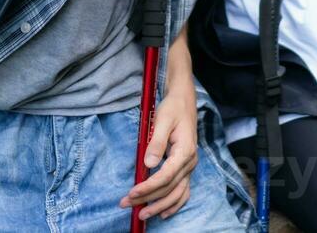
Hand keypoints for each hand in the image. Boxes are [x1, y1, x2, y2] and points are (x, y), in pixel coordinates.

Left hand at [120, 80, 197, 220]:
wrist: (184, 102)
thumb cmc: (173, 108)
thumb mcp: (163, 120)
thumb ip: (156, 143)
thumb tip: (148, 164)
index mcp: (185, 151)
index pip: (166, 176)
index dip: (148, 187)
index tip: (131, 193)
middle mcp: (190, 162)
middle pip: (169, 188)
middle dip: (147, 199)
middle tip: (126, 204)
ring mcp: (189, 167)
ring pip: (177, 194)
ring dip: (160, 206)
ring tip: (142, 215)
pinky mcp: (186, 168)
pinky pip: (183, 192)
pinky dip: (174, 204)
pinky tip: (163, 213)